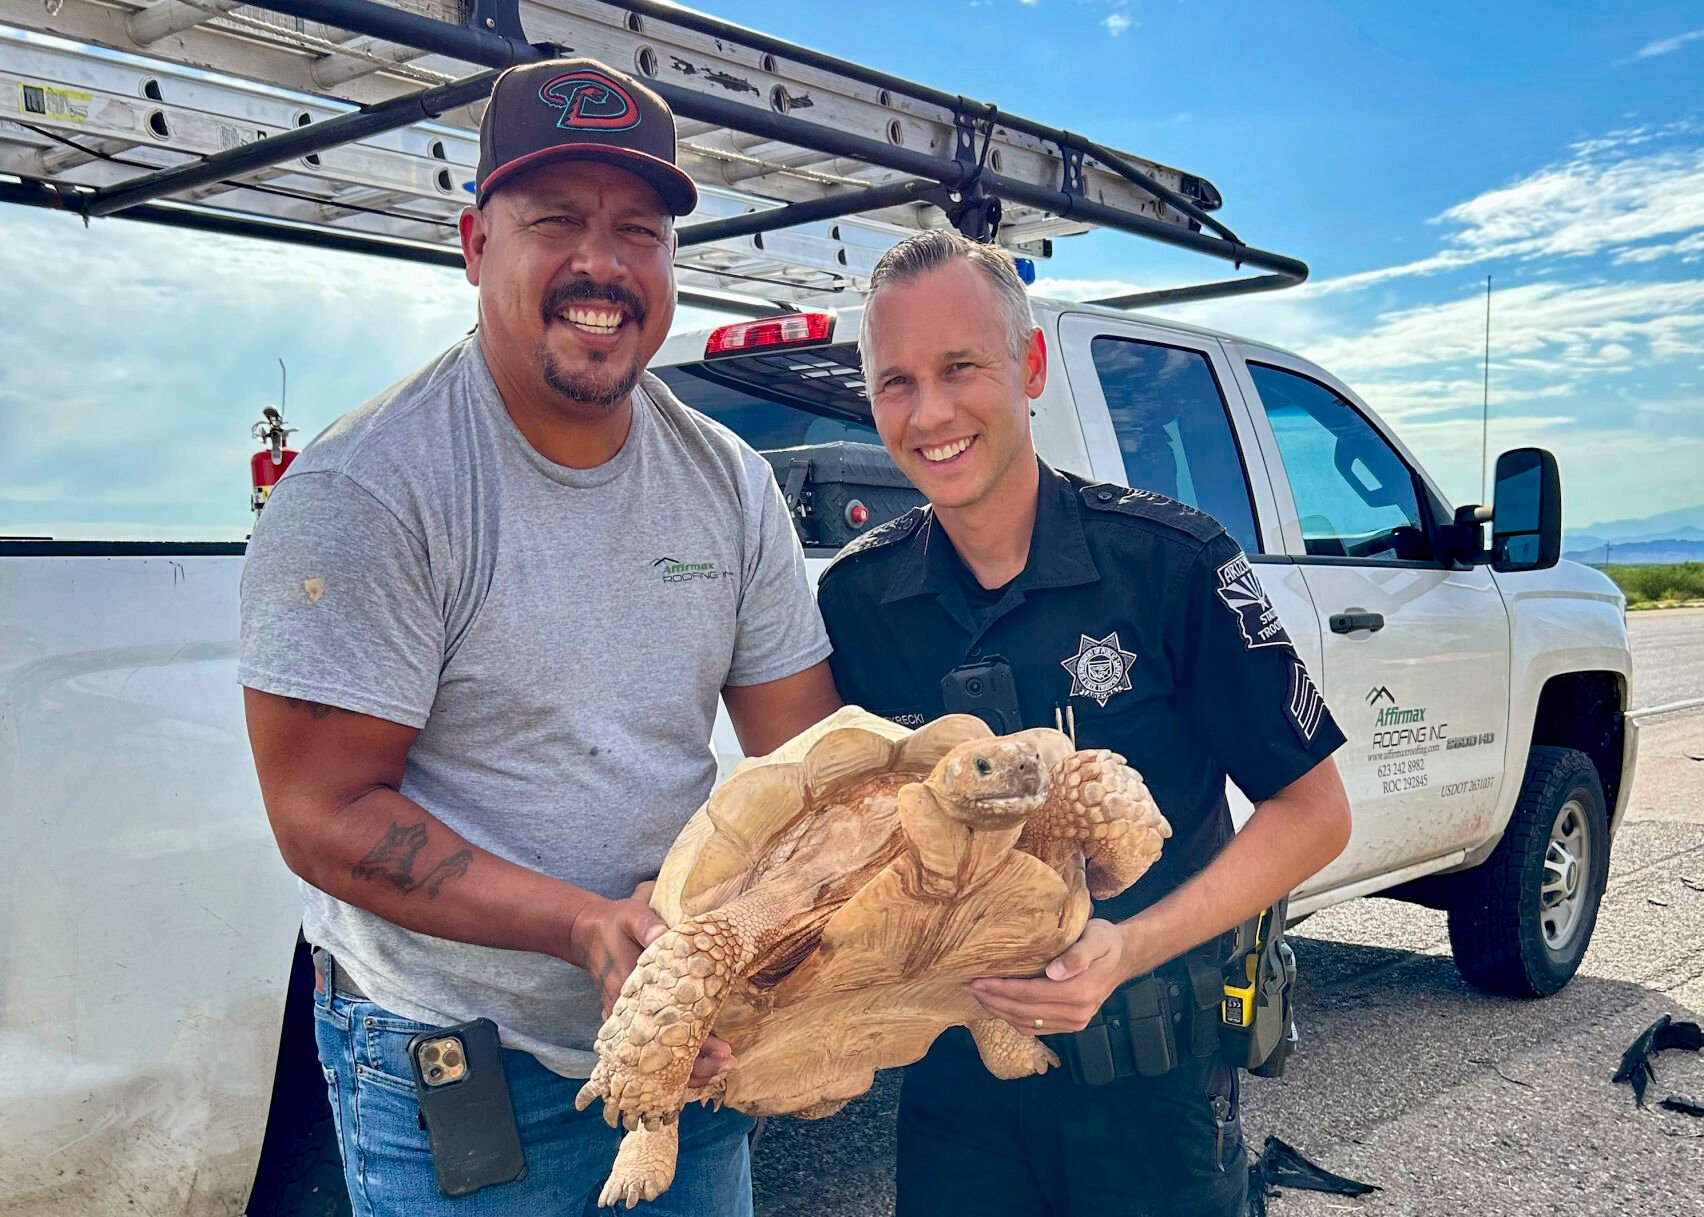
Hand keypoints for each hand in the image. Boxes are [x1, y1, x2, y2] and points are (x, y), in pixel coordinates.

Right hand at [565, 896, 736, 1089]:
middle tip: (728, 1064)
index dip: (695, 1046)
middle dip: (696, 1067)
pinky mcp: (631, 1020)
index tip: (722, 1051)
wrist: (587, 932)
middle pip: (661, 1057)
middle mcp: (627, 1016)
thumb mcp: (632, 917)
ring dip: (689, 1068)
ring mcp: (627, 1022)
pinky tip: (701, 1060)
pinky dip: (676, 1060)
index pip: (664, 1032)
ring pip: (657, 1059)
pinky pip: (653, 1050)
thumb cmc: (616, 924)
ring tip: (721, 1067)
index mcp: (630, 992)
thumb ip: (648, 926)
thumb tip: (665, 936)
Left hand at [968, 919, 1139, 1033]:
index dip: (1001, 989)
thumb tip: (1054, 973)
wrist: (1123, 957)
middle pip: (1024, 1012)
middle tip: (967, 987)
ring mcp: (1073, 1023)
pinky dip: (1013, 1019)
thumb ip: (1077, 955)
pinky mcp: (1070, 1025)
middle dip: (993, 1000)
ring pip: (1026, 1023)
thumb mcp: (1096, 938)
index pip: (1030, 994)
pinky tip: (998, 1005)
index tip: (976, 981)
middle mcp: (1075, 1013)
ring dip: (999, 1011)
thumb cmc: (1105, 941)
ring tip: (977, 995)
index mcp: (1079, 993)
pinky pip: (1035, 1027)